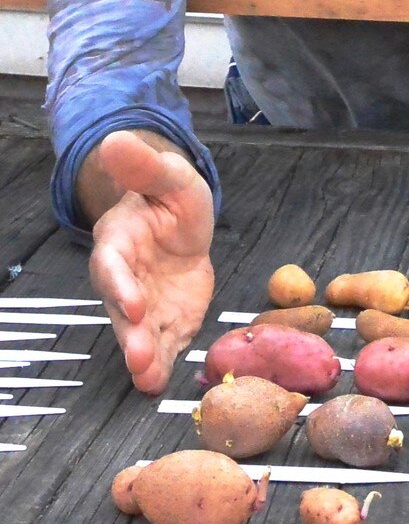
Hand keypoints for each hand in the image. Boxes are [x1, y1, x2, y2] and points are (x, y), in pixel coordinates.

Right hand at [86, 130, 214, 393]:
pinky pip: (163, 343)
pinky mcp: (166, 319)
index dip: (120, 285)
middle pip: (121, 309)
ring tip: (147, 378)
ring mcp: (145, 303)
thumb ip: (145, 166)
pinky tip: (160, 383)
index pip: (113, 265)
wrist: (181, 222)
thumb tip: (115, 140)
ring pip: (139, 333)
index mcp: (120, 241)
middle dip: (128, 333)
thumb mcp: (169, 176)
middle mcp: (126, 279)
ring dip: (143, 356)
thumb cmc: (169, 197)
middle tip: (138, 355)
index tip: (130, 303)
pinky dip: (163, 363)